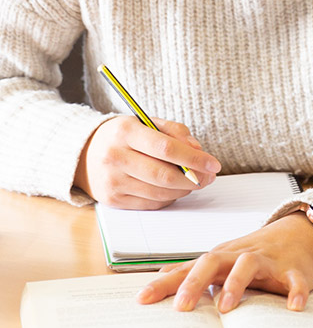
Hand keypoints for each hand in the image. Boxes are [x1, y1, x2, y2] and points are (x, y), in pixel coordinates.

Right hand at [74, 115, 220, 208]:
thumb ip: (176, 133)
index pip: (166, 148)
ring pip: (159, 192)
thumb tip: (198, 152)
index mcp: (125, 131)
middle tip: (210, 176)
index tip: (214, 164)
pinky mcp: (112, 200)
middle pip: (163, 175)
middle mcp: (115, 157)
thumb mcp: (148, 123)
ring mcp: (111, 181)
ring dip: (184, 190)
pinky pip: (150, 204)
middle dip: (194, 178)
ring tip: (195, 181)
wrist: (84, 154)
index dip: (194, 159)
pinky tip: (176, 189)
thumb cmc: (125, 136)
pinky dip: (169, 198)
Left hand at [138, 212, 312, 312]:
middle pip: (213, 261)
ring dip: (236, 284)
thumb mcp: (225, 259)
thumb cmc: (258, 252)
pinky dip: (295, 292)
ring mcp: (269, 261)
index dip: (166, 284)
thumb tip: (157, 279)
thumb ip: (194, 270)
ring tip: (226, 308)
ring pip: (249, 265)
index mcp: (222, 258)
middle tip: (181, 307)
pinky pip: (295, 280)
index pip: (189, 268)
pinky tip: (293, 307)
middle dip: (195, 283)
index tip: (142, 300)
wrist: (304, 233)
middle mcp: (241, 256)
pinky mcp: (295, 270)